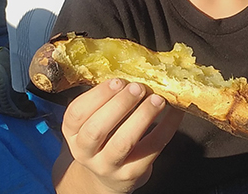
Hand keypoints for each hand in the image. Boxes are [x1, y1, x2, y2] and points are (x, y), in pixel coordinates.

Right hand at [56, 79, 183, 193]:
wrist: (109, 178)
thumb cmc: (103, 139)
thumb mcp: (94, 121)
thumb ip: (106, 100)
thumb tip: (132, 70)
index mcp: (73, 133)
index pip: (76, 114)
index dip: (97, 95)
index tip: (117, 80)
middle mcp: (85, 152)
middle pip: (97, 129)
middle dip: (119, 105)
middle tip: (138, 87)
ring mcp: (108, 166)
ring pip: (123, 142)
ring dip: (142, 116)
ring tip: (157, 99)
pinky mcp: (132, 173)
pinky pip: (151, 148)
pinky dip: (166, 127)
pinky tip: (174, 111)